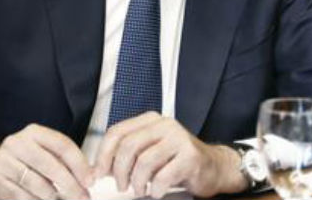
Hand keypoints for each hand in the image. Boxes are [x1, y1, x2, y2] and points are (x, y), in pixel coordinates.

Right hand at [0, 124, 91, 199]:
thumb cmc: (22, 161)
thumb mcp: (40, 152)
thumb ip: (62, 160)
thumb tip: (89, 176)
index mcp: (33, 132)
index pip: (63, 145)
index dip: (79, 164)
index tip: (90, 180)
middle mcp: (17, 143)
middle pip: (51, 166)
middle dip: (71, 185)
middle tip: (83, 197)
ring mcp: (4, 161)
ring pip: (38, 185)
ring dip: (55, 197)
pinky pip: (23, 197)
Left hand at [94, 112, 243, 197]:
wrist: (213, 167)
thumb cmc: (177, 162)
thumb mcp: (150, 152)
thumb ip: (127, 156)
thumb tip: (97, 171)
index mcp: (150, 120)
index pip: (117, 132)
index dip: (103, 155)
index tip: (98, 174)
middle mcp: (164, 124)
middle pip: (128, 146)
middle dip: (119, 171)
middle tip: (120, 186)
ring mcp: (179, 139)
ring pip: (144, 161)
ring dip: (137, 182)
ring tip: (140, 190)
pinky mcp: (191, 156)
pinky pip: (164, 175)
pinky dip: (156, 189)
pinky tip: (157, 191)